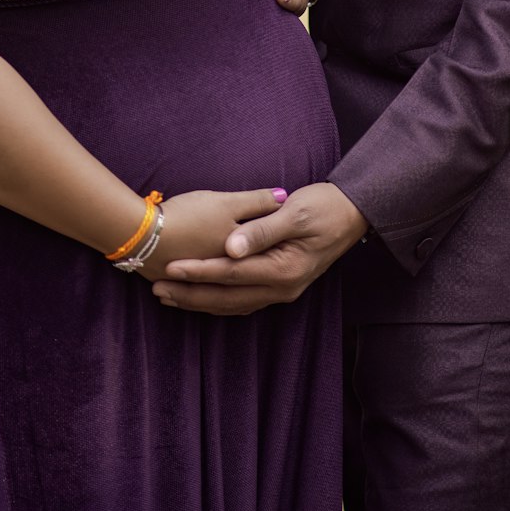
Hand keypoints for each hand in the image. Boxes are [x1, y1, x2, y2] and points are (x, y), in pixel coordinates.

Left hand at [151, 182, 367, 314]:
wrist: (352, 214)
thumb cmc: (324, 207)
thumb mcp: (294, 213)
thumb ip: (261, 230)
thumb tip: (230, 247)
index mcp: (284, 268)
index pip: (231, 273)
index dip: (199, 271)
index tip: (169, 266)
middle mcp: (282, 287)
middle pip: (227, 297)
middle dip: (190, 294)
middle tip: (157, 288)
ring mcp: (282, 290)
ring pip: (233, 304)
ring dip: (200, 301)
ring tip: (169, 295)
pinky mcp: (280, 286)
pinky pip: (243, 302)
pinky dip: (218, 301)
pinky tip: (201, 298)